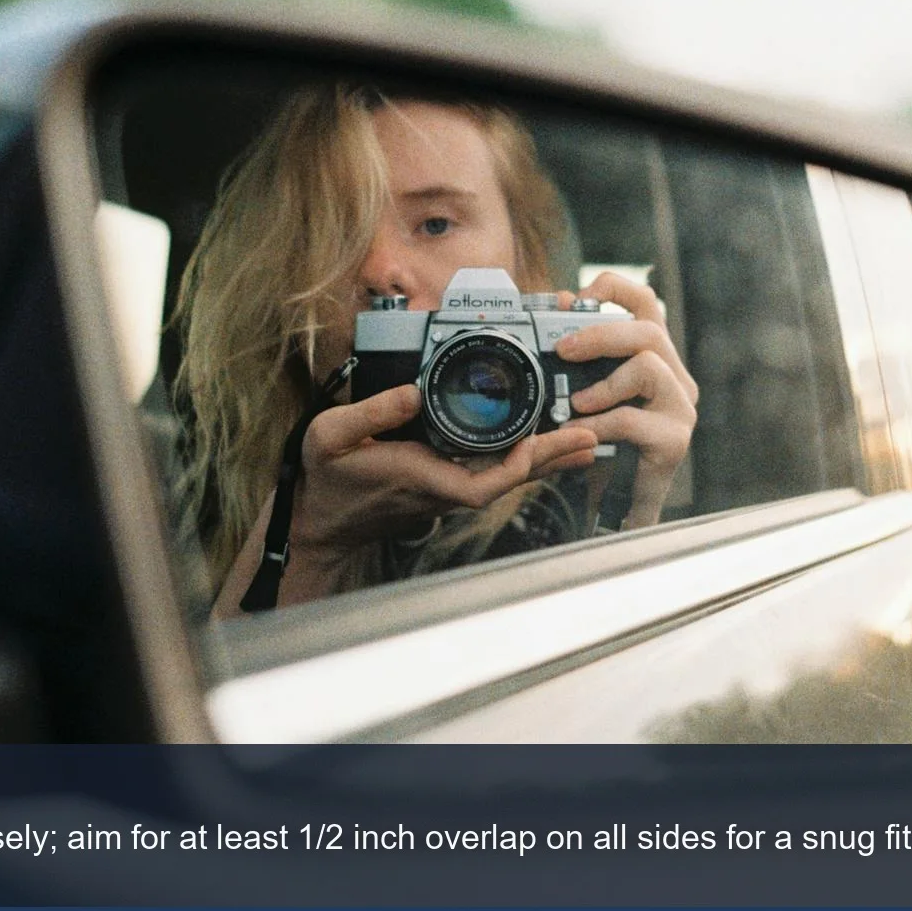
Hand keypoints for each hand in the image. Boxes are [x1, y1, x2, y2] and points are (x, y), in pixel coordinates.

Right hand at [281, 384, 598, 602]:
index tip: (532, 441)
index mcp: (421, 479)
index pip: (481, 486)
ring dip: (546, 457)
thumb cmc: (327, 480)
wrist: (322, 519)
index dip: (513, 468)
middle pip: (510, 480)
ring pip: (508, 476)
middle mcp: (443, 488)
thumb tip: (411, 391)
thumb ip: (370, 413)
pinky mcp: (447, 482)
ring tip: (584, 439)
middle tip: (590, 436)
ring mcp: (448, 487)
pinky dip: (525, 457)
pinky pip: (495, 472)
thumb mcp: (332, 437)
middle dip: (552, 458)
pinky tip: (546, 445)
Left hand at [552, 272, 697, 529]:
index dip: (616, 288)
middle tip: (563, 349)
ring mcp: (679, 409)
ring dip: (604, 381)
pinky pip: (633, 419)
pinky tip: (579, 431)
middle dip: (600, 333)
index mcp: (653, 357)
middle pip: (648, 331)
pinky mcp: (674, 441)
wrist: (616, 505)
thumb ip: (574, 357)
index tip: (581, 294)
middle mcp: (675, 377)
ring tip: (575, 403)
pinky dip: (598, 423)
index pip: (646, 304)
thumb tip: (556, 304)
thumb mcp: (582, 392)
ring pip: (648, 366)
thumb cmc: (597, 443)